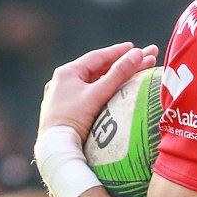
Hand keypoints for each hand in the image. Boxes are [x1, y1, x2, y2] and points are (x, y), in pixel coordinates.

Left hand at [37, 41, 158, 142]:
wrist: (55, 148)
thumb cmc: (74, 120)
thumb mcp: (98, 94)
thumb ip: (119, 74)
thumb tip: (139, 54)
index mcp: (67, 72)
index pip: (97, 57)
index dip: (118, 52)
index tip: (135, 48)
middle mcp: (61, 81)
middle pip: (96, 70)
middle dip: (120, 65)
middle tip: (141, 59)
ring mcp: (61, 97)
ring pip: (90, 83)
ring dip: (110, 78)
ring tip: (129, 74)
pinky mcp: (62, 111)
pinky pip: (85, 96)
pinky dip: (100, 91)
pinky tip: (109, 92)